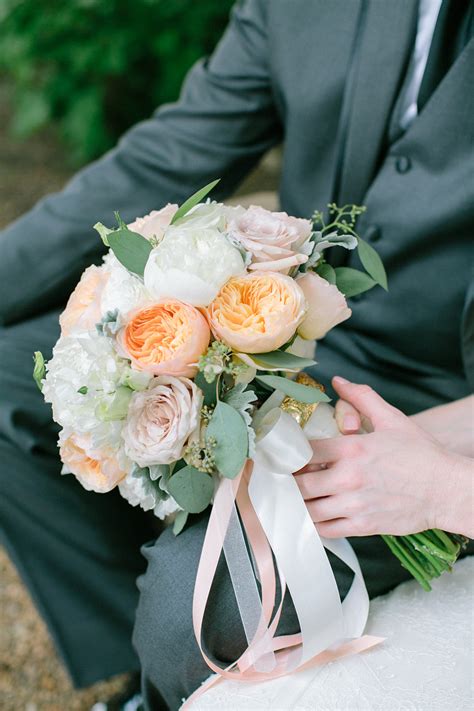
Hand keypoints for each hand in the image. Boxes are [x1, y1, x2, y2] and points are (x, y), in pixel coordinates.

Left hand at [296, 377, 472, 537]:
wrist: (447, 490)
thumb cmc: (422, 455)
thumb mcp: (392, 419)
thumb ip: (362, 398)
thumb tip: (339, 382)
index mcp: (352, 449)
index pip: (304, 452)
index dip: (291, 454)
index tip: (287, 455)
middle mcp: (348, 478)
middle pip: (300, 484)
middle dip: (289, 481)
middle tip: (286, 478)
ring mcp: (354, 505)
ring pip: (309, 510)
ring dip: (298, 504)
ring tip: (296, 497)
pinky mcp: (363, 527)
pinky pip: (326, 529)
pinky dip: (314, 524)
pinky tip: (312, 516)